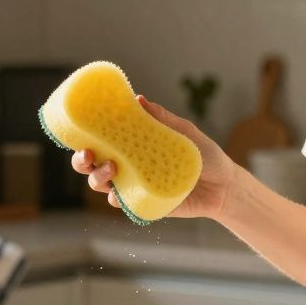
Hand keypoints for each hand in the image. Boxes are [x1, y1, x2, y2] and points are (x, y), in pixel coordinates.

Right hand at [71, 95, 237, 219]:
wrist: (224, 186)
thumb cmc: (204, 155)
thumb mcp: (185, 132)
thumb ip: (163, 119)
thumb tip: (138, 99)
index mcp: (133, 146)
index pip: (101, 140)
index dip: (84, 138)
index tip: (81, 133)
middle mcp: (128, 166)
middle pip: (92, 165)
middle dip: (81, 161)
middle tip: (89, 155)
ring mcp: (134, 186)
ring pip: (101, 185)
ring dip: (97, 178)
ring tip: (111, 170)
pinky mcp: (144, 204)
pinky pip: (122, 204)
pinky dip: (116, 200)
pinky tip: (119, 195)